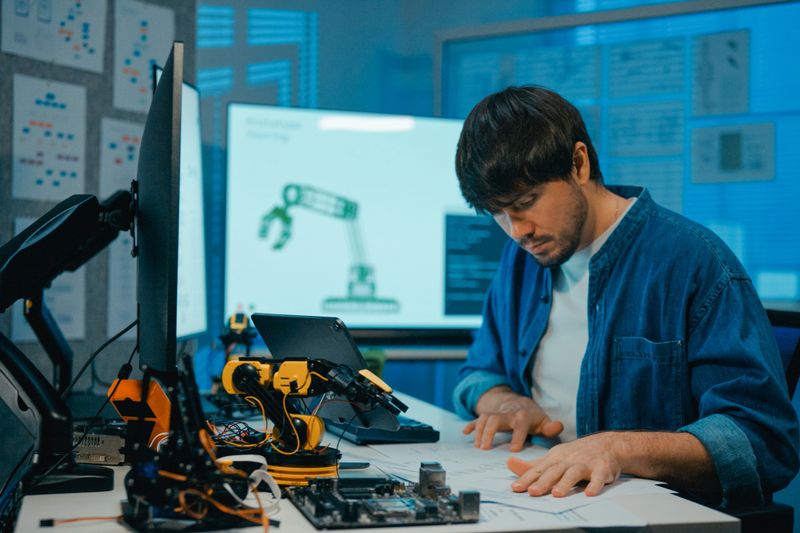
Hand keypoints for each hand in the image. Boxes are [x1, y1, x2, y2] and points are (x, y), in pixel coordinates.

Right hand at [462, 387, 562, 451]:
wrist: (519, 403)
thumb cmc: (533, 417)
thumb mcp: (544, 421)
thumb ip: (551, 427)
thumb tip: (558, 426)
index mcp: (523, 416)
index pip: (520, 425)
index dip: (517, 437)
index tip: (513, 450)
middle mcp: (508, 413)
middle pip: (496, 419)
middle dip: (490, 432)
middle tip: (485, 448)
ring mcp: (497, 414)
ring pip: (485, 418)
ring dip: (479, 431)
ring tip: (478, 446)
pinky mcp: (489, 416)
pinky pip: (477, 418)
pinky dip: (471, 425)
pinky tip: (465, 433)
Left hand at [506, 432, 621, 496]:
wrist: (607, 444)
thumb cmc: (576, 454)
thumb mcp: (554, 456)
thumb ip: (534, 464)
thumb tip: (511, 466)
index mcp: (555, 457)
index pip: (538, 469)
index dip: (526, 478)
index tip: (515, 488)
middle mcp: (568, 460)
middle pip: (553, 471)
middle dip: (542, 481)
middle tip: (532, 492)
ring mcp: (585, 464)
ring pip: (573, 473)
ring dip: (565, 483)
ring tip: (556, 494)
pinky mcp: (602, 469)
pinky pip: (598, 477)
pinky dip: (595, 485)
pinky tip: (589, 493)